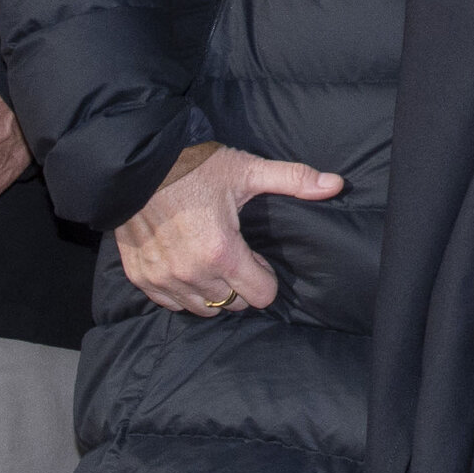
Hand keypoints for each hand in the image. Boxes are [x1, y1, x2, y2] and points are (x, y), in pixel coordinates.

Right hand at [115, 142, 343, 317]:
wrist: (138, 165)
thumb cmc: (194, 167)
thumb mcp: (247, 170)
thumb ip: (293, 179)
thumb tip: (335, 184)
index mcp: (221, 251)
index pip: (260, 296)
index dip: (266, 278)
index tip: (258, 257)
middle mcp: (192, 273)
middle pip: (233, 305)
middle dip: (241, 285)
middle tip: (237, 257)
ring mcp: (164, 279)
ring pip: (203, 308)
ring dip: (214, 292)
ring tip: (213, 262)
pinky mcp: (142, 278)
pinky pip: (172, 303)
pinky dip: (184, 292)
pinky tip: (188, 267)